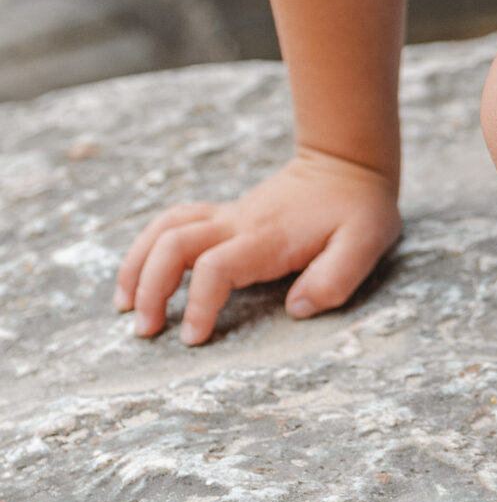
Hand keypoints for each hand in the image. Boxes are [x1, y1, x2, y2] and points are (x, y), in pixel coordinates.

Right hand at [115, 150, 401, 345]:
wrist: (347, 162)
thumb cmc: (359, 208)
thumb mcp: (366, 242)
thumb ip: (335, 277)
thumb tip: (296, 308)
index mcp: (267, 238)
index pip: (216, 268)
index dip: (199, 305)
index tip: (194, 339)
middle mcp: (238, 223)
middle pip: (173, 245)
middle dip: (150, 288)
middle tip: (145, 330)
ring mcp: (227, 215)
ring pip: (164, 229)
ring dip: (137, 265)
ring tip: (125, 307)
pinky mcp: (224, 214)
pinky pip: (173, 223)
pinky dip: (148, 247)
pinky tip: (140, 273)